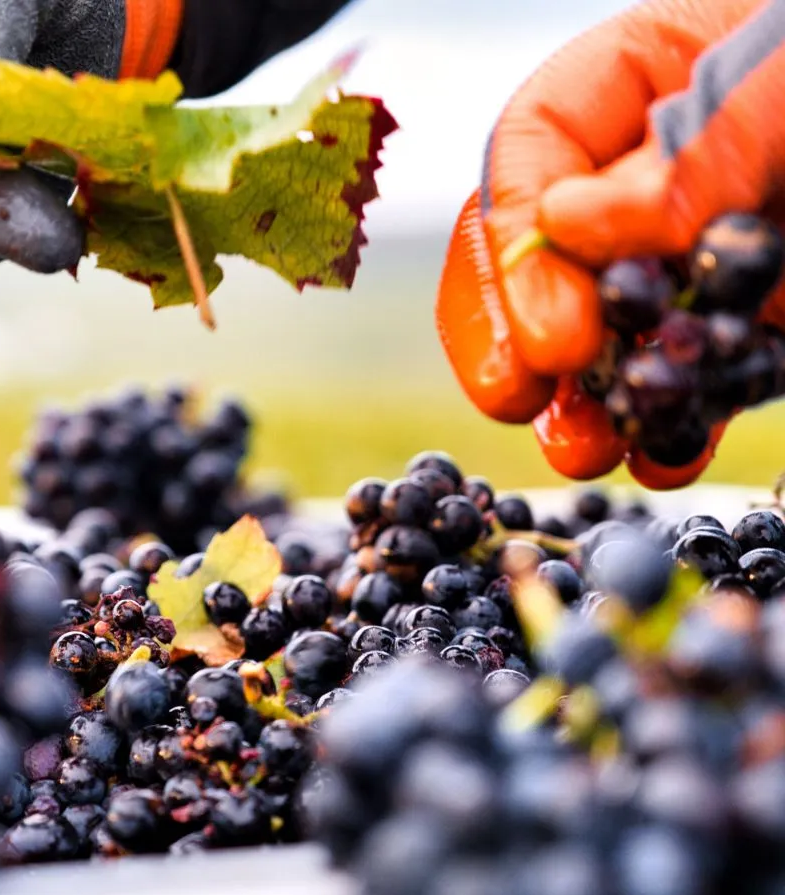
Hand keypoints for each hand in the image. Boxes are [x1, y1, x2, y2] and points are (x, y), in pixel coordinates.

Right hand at [436, 0, 784, 488]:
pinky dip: (666, 424)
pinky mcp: (741, 322)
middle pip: (532, 251)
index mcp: (645, 78)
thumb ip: (708, 139)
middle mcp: (647, 173)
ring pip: (591, 330)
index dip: (519, 246)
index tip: (554, 334)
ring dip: (576, 397)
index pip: (533, 148)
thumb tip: (573, 222)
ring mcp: (689, 255)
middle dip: (516, 331)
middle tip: (528, 394)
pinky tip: (663, 452)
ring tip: (581, 447)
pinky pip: (682, 375)